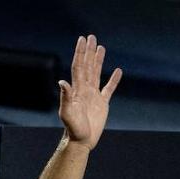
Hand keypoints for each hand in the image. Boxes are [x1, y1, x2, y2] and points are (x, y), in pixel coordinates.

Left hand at [58, 35, 121, 149]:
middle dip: (89, 52)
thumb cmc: (73, 128)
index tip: (82, 40)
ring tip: (100, 47)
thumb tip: (62, 81)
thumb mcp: (67, 113)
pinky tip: (118, 71)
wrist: (80, 141)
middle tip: (91, 37)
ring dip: (98, 60)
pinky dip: (114, 80)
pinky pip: (109, 89)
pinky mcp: (102, 104)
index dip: (80, 53)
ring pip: (96, 73)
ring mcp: (93, 96)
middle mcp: (84, 90)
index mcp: (77, 90)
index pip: (78, 67)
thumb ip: (65, 97)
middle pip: (87, 66)